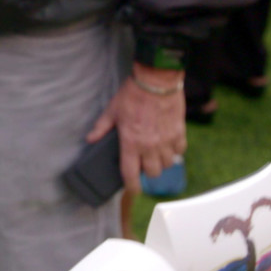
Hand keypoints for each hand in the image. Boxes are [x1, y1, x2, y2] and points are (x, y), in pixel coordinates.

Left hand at [85, 64, 185, 193]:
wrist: (156, 80)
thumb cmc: (133, 94)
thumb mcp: (112, 110)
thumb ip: (101, 127)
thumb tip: (90, 139)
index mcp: (131, 142)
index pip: (131, 173)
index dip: (131, 186)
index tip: (132, 189)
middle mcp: (150, 146)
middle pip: (152, 172)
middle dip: (147, 172)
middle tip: (143, 164)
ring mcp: (166, 140)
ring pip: (167, 164)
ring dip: (161, 162)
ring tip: (156, 154)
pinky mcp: (179, 132)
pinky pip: (180, 151)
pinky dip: (175, 151)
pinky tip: (169, 144)